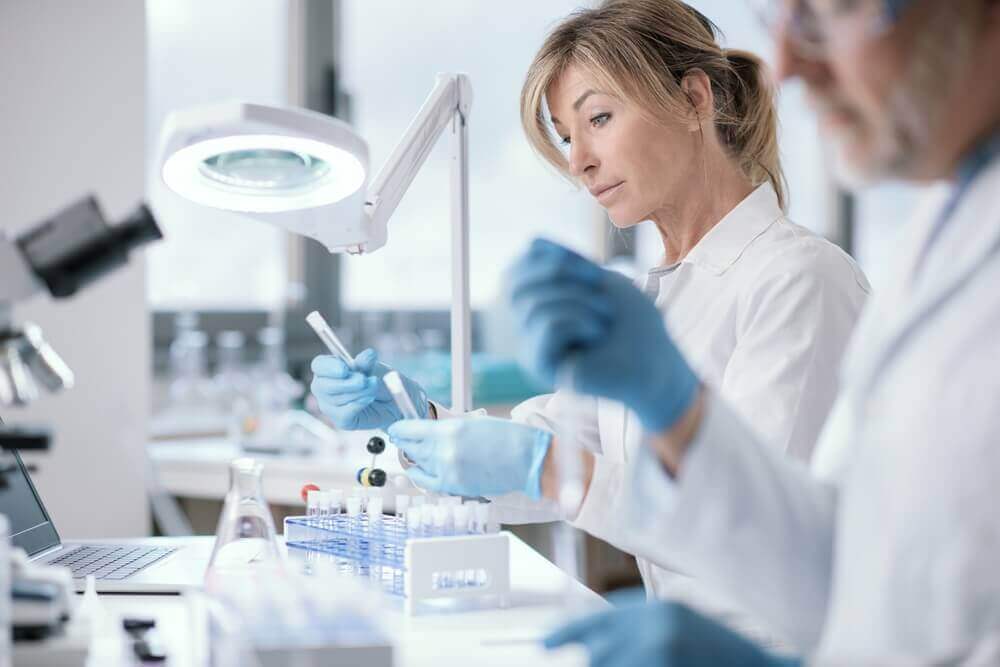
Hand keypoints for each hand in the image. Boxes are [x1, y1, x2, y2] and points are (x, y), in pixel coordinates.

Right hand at [310, 348, 427, 430]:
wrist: (393, 400)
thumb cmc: (379, 380)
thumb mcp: (374, 367)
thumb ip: (367, 363)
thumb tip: (368, 355)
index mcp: (328, 368)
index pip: (319, 365)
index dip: (329, 367)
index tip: (344, 369)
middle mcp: (324, 387)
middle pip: (323, 386)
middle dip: (346, 383)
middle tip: (364, 380)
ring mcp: (330, 405)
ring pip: (336, 400)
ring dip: (358, 393)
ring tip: (373, 388)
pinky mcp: (341, 420)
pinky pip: (344, 414)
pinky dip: (359, 405)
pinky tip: (369, 399)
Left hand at [386, 417, 551, 498]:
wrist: (526, 460)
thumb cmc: (506, 437)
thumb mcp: (471, 423)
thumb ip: (445, 428)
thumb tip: (425, 431)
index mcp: (449, 430)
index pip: (410, 429)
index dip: (400, 428)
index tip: (396, 428)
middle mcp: (444, 452)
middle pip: (411, 447)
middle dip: (404, 441)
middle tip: (400, 437)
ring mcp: (448, 471)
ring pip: (418, 463)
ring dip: (412, 455)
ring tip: (411, 450)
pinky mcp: (454, 486)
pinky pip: (426, 481)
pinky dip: (418, 474)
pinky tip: (416, 469)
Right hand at [508, 238, 698, 432]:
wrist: (657, 364)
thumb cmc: (635, 326)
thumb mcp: (603, 281)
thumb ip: (565, 262)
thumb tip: (533, 241)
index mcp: (542, 304)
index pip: (516, 270)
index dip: (547, 258)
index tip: (591, 268)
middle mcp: (529, 326)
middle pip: (515, 283)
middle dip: (561, 273)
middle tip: (599, 286)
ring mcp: (532, 346)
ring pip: (535, 304)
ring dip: (581, 302)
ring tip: (605, 319)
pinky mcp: (541, 366)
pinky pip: (548, 325)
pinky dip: (579, 321)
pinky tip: (597, 336)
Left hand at [544, 591, 800, 666]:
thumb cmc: (721, 655)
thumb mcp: (680, 625)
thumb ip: (639, 628)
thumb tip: (591, 648)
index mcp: (658, 610)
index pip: (597, 619)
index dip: (565, 632)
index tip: (542, 644)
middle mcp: (658, 629)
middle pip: (597, 656)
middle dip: (596, 665)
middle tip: (605, 662)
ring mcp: (662, 655)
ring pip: (606, 666)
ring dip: (612, 666)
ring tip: (646, 660)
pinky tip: (651, 664)